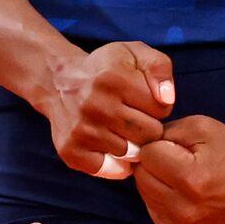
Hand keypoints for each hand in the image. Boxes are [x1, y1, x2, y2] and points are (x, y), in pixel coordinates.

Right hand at [41, 40, 172, 181]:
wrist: (58, 81)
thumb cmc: (105, 69)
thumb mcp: (134, 54)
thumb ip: (159, 68)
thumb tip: (166, 98)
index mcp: (114, 79)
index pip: (161, 110)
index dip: (156, 105)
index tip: (141, 100)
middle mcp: (95, 106)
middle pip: (149, 135)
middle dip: (146, 127)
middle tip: (132, 116)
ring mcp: (81, 131)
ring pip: (132, 154)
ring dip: (131, 144)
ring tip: (119, 129)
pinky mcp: (71, 150)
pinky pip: (111, 170)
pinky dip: (115, 164)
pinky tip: (109, 146)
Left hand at [134, 114, 224, 223]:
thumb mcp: (198, 126)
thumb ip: (162, 132)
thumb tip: (134, 145)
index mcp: (191, 180)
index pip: (146, 155)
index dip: (160, 145)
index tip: (182, 148)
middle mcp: (184, 210)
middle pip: (141, 176)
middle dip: (155, 164)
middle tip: (182, 162)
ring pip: (143, 193)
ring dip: (157, 181)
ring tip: (184, 177)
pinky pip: (152, 209)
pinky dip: (161, 198)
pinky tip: (182, 193)